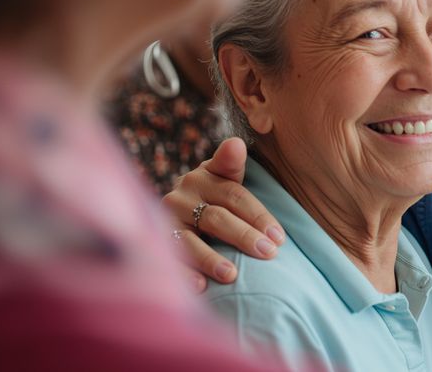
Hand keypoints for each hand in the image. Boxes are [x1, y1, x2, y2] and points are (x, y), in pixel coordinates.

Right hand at [162, 138, 283, 288]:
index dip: (258, 216)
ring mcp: (164, 221)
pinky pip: (168, 261)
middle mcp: (181, 197)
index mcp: (203, 177)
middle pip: (216, 218)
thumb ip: (230, 164)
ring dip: (211, 259)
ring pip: (189, 241)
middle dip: (244, 237)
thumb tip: (237, 143)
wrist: (172, 210)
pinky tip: (200, 287)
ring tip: (232, 275)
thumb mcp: (221, 177)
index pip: (235, 196)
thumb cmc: (210, 195)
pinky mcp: (152, 244)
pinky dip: (184, 274)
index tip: (279, 237)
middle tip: (268, 254)